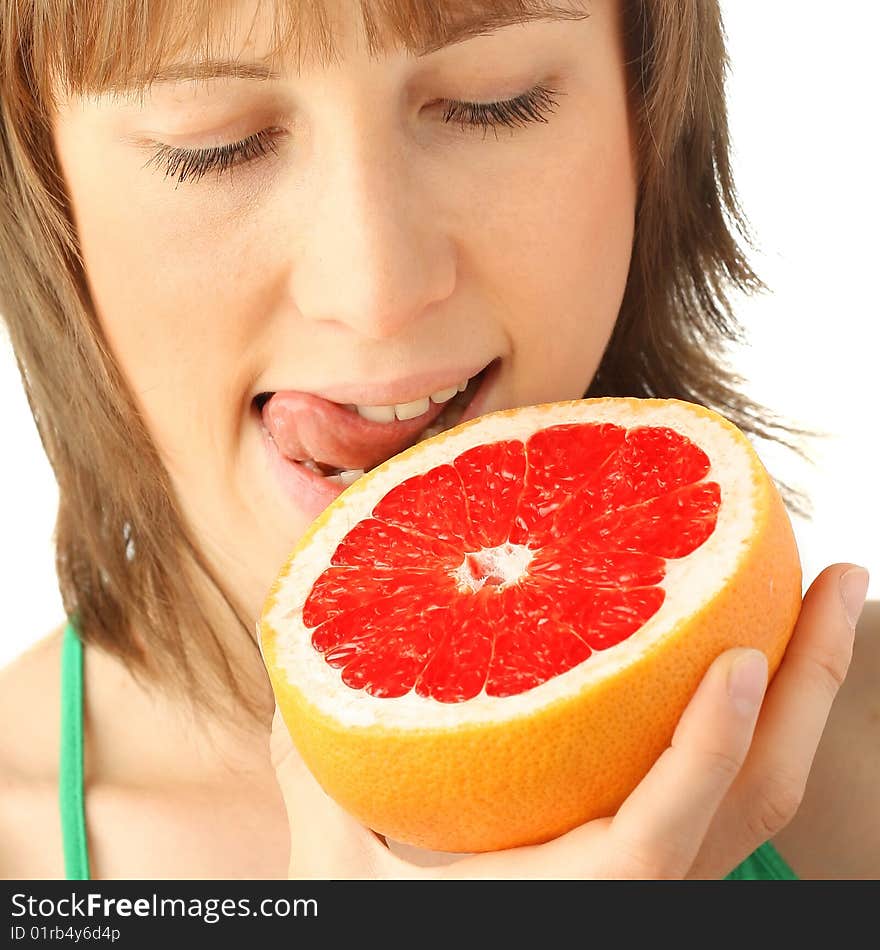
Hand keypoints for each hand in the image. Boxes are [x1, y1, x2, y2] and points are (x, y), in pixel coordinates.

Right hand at [268, 562, 861, 878]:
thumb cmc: (394, 923)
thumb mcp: (343, 869)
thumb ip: (314, 772)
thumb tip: (289, 675)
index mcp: (569, 902)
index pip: (657, 837)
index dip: (705, 751)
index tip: (744, 657)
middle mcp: (637, 895)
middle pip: (756, 802)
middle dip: (812, 686)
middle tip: (843, 577)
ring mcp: (663, 880)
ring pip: (763, 797)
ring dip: (806, 694)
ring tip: (824, 593)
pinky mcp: (663, 865)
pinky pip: (735, 790)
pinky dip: (761, 717)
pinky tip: (751, 653)